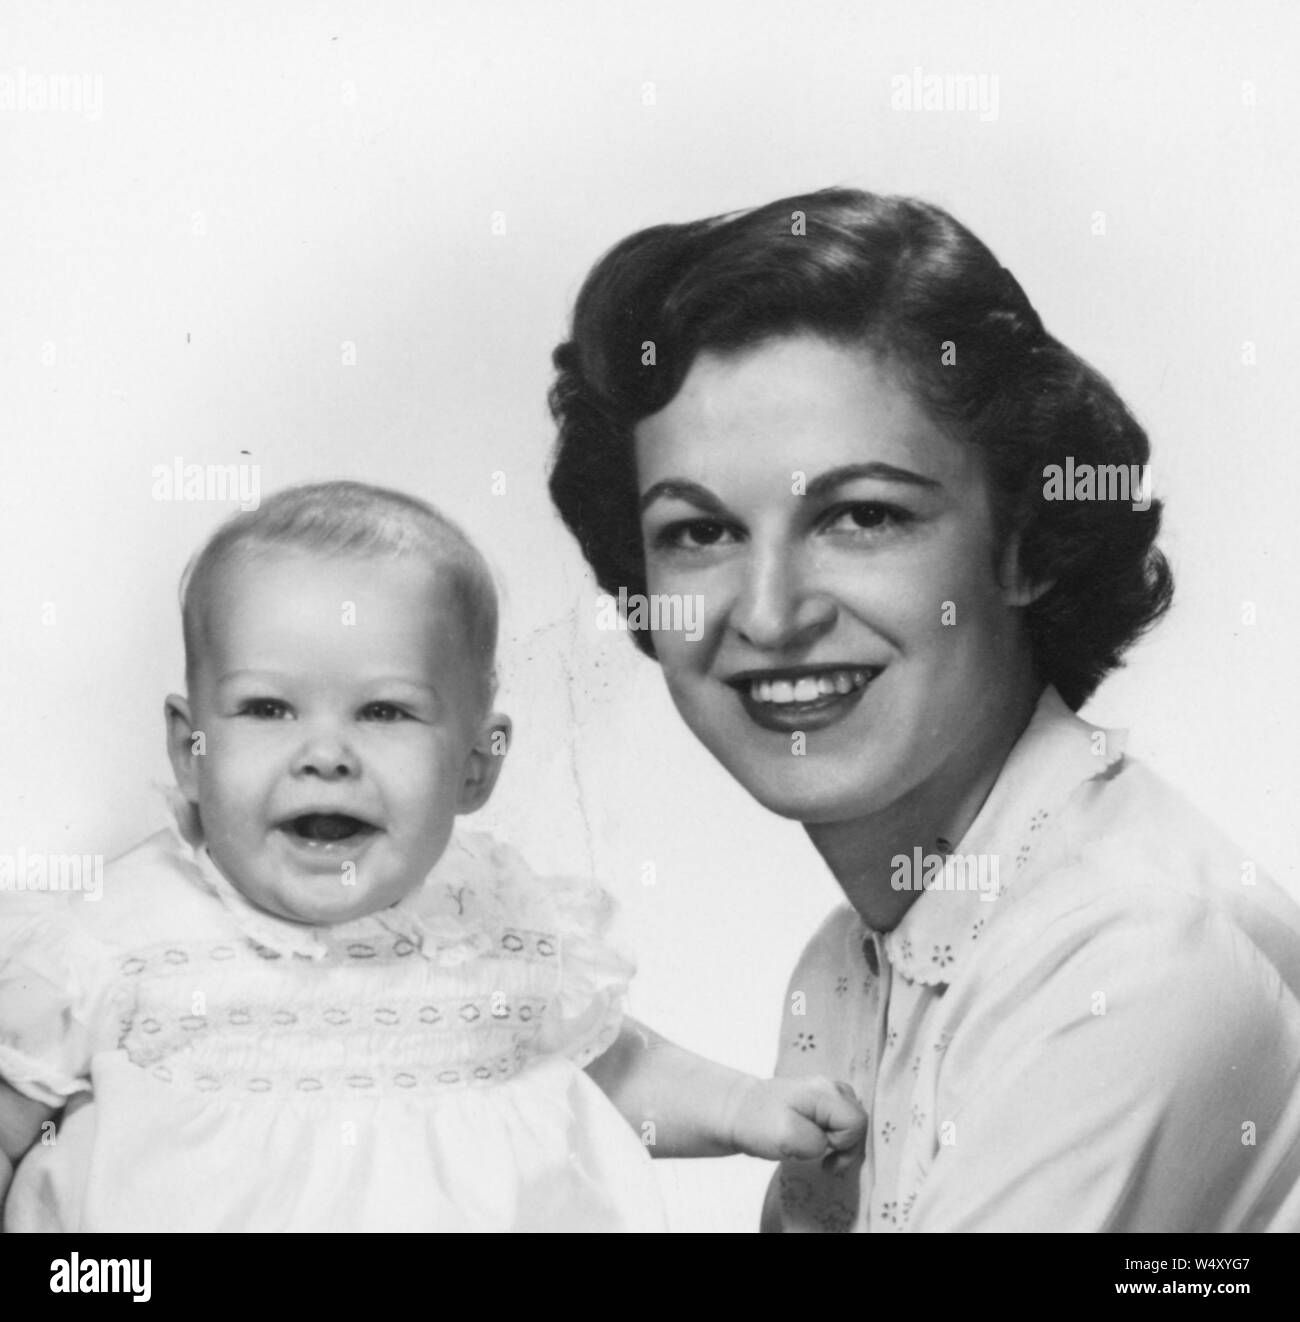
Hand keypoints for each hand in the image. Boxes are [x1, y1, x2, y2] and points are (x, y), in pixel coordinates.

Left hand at [725, 1075, 866, 1172]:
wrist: (737, 1112)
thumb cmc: (758, 1124)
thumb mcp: (787, 1137)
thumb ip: (817, 1141)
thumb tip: (827, 1143)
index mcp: (824, 1092)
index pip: (857, 1122)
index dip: (844, 1143)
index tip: (822, 1152)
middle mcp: (830, 1086)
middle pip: (859, 1120)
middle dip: (845, 1144)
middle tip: (823, 1157)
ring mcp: (826, 1092)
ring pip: (851, 1122)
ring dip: (840, 1142)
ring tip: (818, 1150)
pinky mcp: (820, 1101)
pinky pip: (841, 1121)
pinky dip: (833, 1137)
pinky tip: (817, 1142)